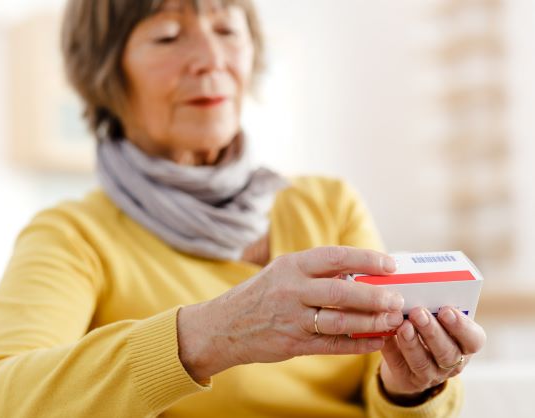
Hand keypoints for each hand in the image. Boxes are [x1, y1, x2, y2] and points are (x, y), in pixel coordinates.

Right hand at [178, 246, 404, 381]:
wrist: (223, 326)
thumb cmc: (259, 295)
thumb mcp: (281, 273)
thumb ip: (314, 272)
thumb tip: (360, 272)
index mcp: (290, 265)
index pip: (334, 257)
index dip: (366, 259)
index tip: (390, 264)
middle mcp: (291, 290)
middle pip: (341, 291)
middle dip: (374, 295)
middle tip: (397, 298)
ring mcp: (292, 318)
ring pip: (340, 321)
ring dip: (371, 322)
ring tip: (392, 320)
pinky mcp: (293, 343)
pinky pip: (332, 345)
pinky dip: (357, 344)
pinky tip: (375, 341)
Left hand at [379, 306, 485, 402]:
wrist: (407, 361)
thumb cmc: (425, 330)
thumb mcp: (436, 320)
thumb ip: (432, 309)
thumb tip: (416, 290)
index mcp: (465, 345)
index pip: (474, 340)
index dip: (462, 326)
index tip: (446, 310)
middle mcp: (452, 363)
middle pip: (447, 352)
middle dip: (432, 331)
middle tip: (418, 312)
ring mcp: (431, 375)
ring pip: (423, 362)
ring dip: (412, 343)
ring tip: (402, 325)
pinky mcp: (408, 380)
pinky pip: (399, 365)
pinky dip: (392, 349)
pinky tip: (385, 334)